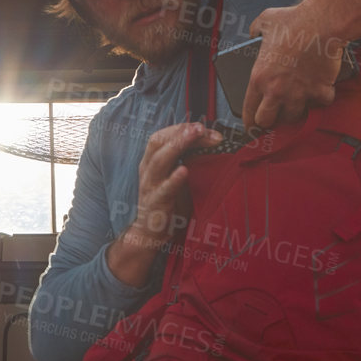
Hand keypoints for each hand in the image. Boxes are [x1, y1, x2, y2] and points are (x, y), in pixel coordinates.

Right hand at [107, 121, 220, 286]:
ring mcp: (150, 186)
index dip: (183, 128)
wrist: (149, 233)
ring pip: (159, 161)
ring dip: (178, 146)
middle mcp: (147, 169)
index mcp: (151, 160)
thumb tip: (213, 139)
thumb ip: (189, 158)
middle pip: (159, 142)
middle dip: (180, 132)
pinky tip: (184, 171)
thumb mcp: (177, 175)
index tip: (204, 128)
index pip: (164, 135)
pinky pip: (164, 189)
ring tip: (193, 136)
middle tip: (200, 127)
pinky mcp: (155, 204)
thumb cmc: (167, 201)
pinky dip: (174, 179)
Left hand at [243, 3, 343, 128]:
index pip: (248, 110)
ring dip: (295, 111)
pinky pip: (320, 104)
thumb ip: (255, 30)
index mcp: (259, 77)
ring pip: (294, 117)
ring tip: (296, 103)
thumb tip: (253, 34)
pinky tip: (320, 90)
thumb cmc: (294, 20)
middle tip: (273, 117)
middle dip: (269, 122)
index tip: (252, 127)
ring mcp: (300, 94)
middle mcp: (277, 91)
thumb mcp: (264, 20)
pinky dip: (321, 99)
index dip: (249, 122)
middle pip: (267, 122)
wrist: (323, 22)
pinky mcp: (320, 91)